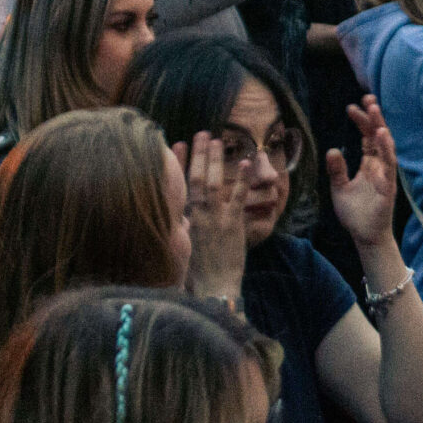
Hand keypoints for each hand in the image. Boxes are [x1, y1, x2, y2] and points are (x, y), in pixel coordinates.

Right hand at [174, 132, 251, 301]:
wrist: (213, 288)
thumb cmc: (198, 274)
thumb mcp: (184, 247)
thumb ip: (184, 228)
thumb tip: (182, 216)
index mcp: (183, 220)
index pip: (178, 185)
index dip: (177, 163)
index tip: (176, 144)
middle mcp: (196, 215)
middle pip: (194, 178)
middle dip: (197, 154)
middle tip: (200, 134)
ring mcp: (214, 218)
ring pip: (212, 182)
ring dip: (215, 160)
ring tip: (217, 140)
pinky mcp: (232, 224)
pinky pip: (238, 197)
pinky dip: (242, 179)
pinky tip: (247, 163)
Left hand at [326, 97, 400, 245]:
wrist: (364, 236)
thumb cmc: (354, 213)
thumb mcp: (339, 188)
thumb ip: (336, 169)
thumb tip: (332, 149)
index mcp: (369, 164)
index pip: (367, 137)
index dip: (362, 122)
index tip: (352, 107)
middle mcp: (379, 165)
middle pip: (378, 136)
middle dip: (373, 117)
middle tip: (367, 97)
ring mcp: (385, 174)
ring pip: (386, 145)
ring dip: (380, 127)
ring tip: (374, 109)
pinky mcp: (388, 185)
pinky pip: (389, 163)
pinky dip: (386, 148)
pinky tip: (381, 134)